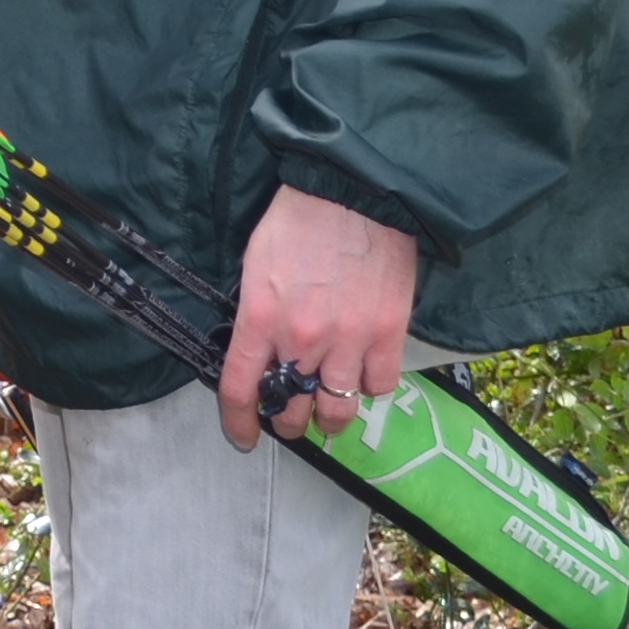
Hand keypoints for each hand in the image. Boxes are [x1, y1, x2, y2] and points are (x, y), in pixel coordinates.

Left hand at [224, 183, 416, 447]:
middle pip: (292, 410)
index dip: (239, 422)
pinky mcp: (389, 336)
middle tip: (291, 416)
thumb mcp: (256, 262)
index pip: (241, 389)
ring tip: (328, 409)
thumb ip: (257, 312)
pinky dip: (370, 385)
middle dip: (288, 421)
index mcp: (261, 317)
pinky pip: (379, 386)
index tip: (244, 437)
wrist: (356, 192)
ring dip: (330, 417)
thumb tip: (260, 348)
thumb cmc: (299, 218)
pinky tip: (363, 370)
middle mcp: (303, 339)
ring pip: (338, 411)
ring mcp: (349, 341)